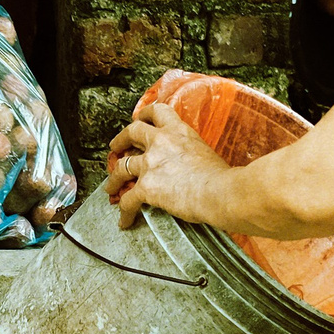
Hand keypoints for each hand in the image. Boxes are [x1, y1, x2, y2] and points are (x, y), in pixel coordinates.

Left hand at [104, 102, 228, 229]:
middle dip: (120, 141)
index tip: (139, 119)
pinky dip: (124, 212)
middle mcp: (160, 142)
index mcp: (178, 131)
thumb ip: (190, 152)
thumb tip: (190, 164)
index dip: (144, 115)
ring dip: (113, 178)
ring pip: (121, 166)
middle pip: (131, 133)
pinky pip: (127, 200)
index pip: (157, 112)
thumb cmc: (222, 177)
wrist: (220, 192)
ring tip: (110, 187)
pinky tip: (125, 220)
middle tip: (116, 147)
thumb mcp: (206, 152)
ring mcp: (150, 164)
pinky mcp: (146, 187)